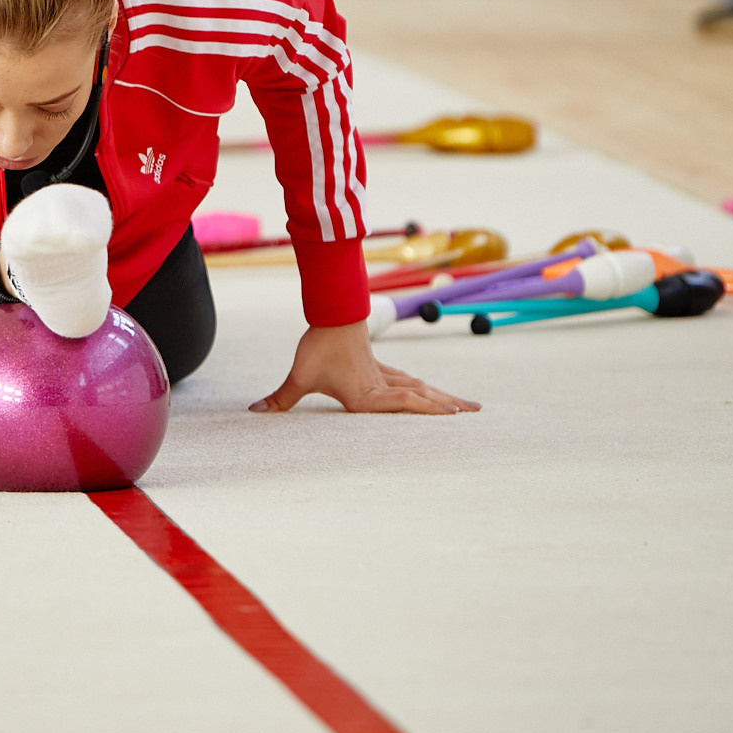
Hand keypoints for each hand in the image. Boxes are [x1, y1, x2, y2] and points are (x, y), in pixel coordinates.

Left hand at [251, 322, 478, 414]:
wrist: (329, 315)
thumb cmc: (318, 346)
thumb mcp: (299, 376)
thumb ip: (281, 399)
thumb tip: (255, 413)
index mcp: (367, 396)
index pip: (406, 403)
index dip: (430, 410)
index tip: (456, 416)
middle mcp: (381, 387)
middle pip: (422, 396)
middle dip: (449, 407)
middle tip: (477, 414)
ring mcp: (383, 375)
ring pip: (419, 387)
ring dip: (442, 397)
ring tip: (466, 406)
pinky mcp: (379, 366)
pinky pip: (408, 380)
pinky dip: (424, 388)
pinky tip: (430, 392)